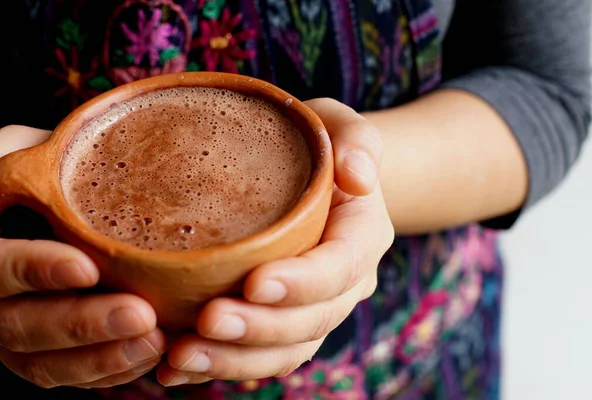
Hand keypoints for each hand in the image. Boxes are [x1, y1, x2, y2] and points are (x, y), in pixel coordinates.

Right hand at [0, 125, 166, 388]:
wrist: (36, 220)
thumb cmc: (33, 180)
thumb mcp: (22, 155)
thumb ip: (36, 156)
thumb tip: (90, 140)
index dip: (34, 269)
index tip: (87, 266)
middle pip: (21, 326)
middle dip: (83, 324)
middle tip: (141, 314)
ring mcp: (15, 334)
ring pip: (47, 363)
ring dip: (104, 356)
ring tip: (157, 339)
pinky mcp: (45, 354)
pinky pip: (72, 376)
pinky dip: (112, 370)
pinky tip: (153, 351)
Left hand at [156, 99, 394, 385]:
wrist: (317, 177)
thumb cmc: (320, 145)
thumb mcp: (340, 126)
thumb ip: (358, 141)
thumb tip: (359, 179)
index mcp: (363, 234)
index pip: (342, 265)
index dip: (303, 282)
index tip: (255, 282)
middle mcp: (347, 280)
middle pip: (313, 319)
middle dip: (260, 328)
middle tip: (206, 321)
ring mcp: (318, 305)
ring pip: (288, 349)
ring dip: (236, 359)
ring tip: (180, 356)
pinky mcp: (288, 320)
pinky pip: (264, 355)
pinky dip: (224, 365)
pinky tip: (175, 367)